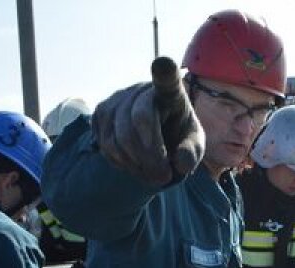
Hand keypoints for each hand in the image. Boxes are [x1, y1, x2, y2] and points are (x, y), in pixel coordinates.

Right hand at [91, 57, 203, 185]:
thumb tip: (179, 162)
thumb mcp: (193, 146)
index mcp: (171, 93)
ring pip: (118, 136)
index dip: (164, 71)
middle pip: (138, 119)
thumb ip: (191, 153)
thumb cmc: (179, 138)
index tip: (164, 63)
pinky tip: (135, 165)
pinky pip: (105, 143)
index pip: (167, 78)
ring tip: (151, 175)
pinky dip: (120, 162)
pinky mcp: (101, 113)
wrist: (157, 138)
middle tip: (163, 177)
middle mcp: (141, 90)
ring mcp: (117, 99)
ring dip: (135, 163)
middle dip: (150, 155)